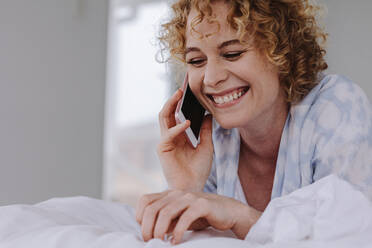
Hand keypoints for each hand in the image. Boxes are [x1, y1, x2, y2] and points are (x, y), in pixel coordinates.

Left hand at [135, 190, 260, 244]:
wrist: (227, 211)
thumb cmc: (200, 216)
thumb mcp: (179, 217)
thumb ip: (165, 221)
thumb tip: (148, 232)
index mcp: (169, 194)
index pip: (145, 200)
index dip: (140, 217)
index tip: (145, 233)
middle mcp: (176, 193)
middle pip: (151, 209)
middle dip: (147, 228)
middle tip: (150, 242)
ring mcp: (189, 197)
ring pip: (165, 213)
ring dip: (159, 231)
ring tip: (161, 242)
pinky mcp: (202, 205)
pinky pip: (185, 218)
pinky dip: (178, 232)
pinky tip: (176, 241)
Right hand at [157, 89, 213, 190]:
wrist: (194, 187)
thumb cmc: (198, 169)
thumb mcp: (206, 146)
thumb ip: (206, 130)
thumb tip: (208, 114)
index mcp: (179, 136)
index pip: (176, 115)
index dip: (180, 103)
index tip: (188, 92)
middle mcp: (170, 137)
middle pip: (167, 113)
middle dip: (173, 100)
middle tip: (181, 88)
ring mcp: (165, 142)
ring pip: (163, 118)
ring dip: (170, 105)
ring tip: (179, 95)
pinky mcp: (163, 149)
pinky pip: (168, 134)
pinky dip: (177, 127)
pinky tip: (188, 122)